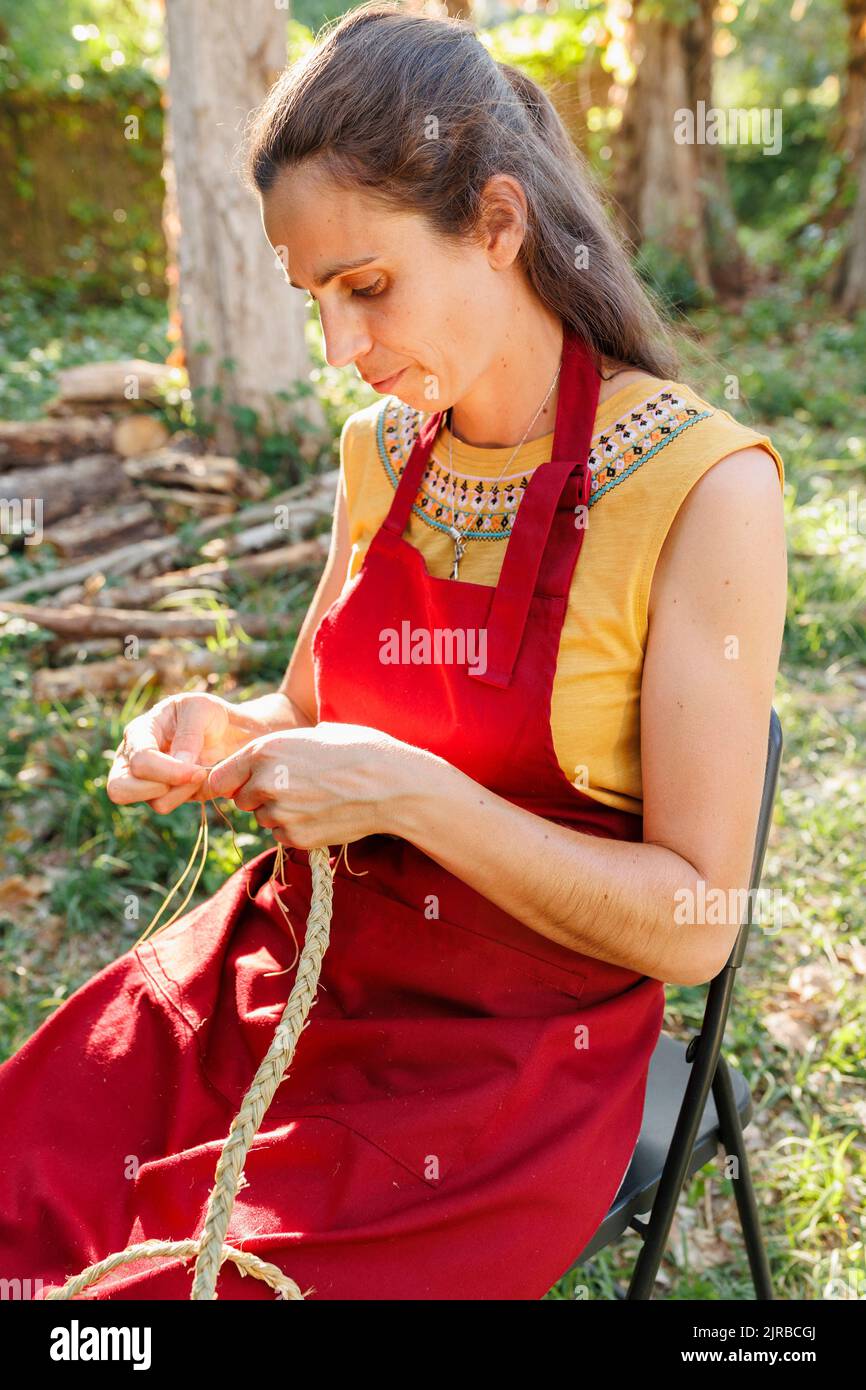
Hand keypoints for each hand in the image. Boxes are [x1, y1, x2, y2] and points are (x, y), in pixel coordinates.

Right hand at [106, 692, 237, 814]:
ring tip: (201, 774)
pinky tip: (199, 780)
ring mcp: (143, 780)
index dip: (169, 771)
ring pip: (153, 803)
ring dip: (182, 793)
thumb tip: (182, 761)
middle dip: (161, 789)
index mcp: (138, 733)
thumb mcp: (200, 708)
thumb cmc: (205, 713)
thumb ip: (189, 733)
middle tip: (192, 775)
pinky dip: (188, 796)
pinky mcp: (160, 794)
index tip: (199, 771)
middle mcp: (131, 759)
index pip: (140, 761)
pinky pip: (169, 805)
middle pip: (120, 790)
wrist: (220, 728)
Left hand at [204, 721, 421, 849]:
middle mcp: (264, 783)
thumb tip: (268, 757)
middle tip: (292, 786)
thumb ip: (281, 748)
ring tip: (314, 797)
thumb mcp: (314, 734)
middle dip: (259, 795)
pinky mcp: (296, 837)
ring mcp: (280, 814)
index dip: (232, 780)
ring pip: (263, 819)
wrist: (391, 784)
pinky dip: (296, 827)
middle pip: (241, 800)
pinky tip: (322, 812)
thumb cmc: (359, 750)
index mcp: (264, 751)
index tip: (245, 781)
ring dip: (279, 812)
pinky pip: (283, 835)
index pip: (218, 778)